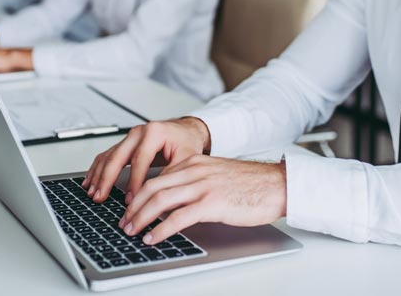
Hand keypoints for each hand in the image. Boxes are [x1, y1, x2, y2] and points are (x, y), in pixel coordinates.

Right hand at [82, 118, 210, 204]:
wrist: (186, 131)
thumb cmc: (187, 142)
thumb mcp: (187, 158)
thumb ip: (174, 174)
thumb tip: (159, 196)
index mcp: (154, 133)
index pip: (140, 160)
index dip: (134, 182)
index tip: (131, 200)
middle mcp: (139, 133)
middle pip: (117, 156)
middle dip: (107, 179)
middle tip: (100, 196)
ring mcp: (130, 137)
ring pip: (108, 156)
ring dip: (98, 175)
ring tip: (92, 193)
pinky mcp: (125, 144)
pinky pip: (107, 156)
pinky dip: (97, 169)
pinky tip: (91, 181)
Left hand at [117, 156, 286, 244]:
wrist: (276, 185)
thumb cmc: (251, 185)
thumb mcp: (216, 177)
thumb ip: (195, 183)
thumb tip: (174, 202)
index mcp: (194, 163)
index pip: (157, 177)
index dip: (139, 194)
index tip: (130, 209)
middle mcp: (195, 171)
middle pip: (152, 187)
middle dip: (133, 207)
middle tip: (124, 222)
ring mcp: (203, 186)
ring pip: (160, 200)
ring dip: (141, 218)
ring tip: (131, 231)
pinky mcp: (212, 203)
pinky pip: (178, 217)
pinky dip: (160, 229)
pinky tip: (153, 237)